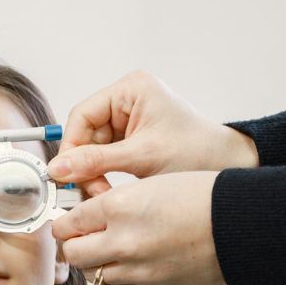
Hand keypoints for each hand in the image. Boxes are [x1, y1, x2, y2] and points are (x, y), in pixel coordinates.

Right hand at [48, 71, 257, 196]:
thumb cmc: (197, 152)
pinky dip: (102, 176)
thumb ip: (96, 161)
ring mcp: (128, 121)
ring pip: (91, 149)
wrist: (227, 166)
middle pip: (84, 134)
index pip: (82, 115)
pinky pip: (103, 158)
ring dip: (92, 174)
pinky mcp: (130, 141)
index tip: (66, 173)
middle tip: (88, 191)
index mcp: (131, 90)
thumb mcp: (142, 157)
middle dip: (84, 165)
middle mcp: (126, 101)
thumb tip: (58, 168)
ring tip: (102, 194)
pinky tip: (108, 190)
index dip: (71, 146)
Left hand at [53, 171, 225, 284]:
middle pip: (72, 252)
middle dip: (72, 243)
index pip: (68, 221)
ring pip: (90, 273)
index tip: (69, 219)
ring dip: (92, 261)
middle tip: (81, 235)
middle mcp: (123, 240)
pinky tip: (122, 264)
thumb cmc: (203, 196)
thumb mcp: (151, 184)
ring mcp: (136, 269)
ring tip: (105, 249)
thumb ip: (114, 203)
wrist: (242, 224)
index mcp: (120, 206)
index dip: (65, 220)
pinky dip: (111, 277)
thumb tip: (86, 217)